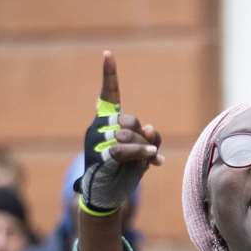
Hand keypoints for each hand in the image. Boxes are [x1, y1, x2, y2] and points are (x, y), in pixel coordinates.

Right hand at [76, 50, 162, 214]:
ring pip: (127, 134)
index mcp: (107, 123)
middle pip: (129, 120)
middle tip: (150, 151)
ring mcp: (97, 142)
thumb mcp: (142, 152)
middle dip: (143, 136)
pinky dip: (140, 152)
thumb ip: (149, 138)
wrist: (107, 196)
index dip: (109, 76)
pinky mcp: (100, 156)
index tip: (108, 54)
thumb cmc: (123, 172)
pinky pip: (123, 149)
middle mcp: (98, 128)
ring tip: (149, 158)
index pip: (108, 96)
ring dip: (143, 148)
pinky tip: (153, 157)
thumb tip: (151, 130)